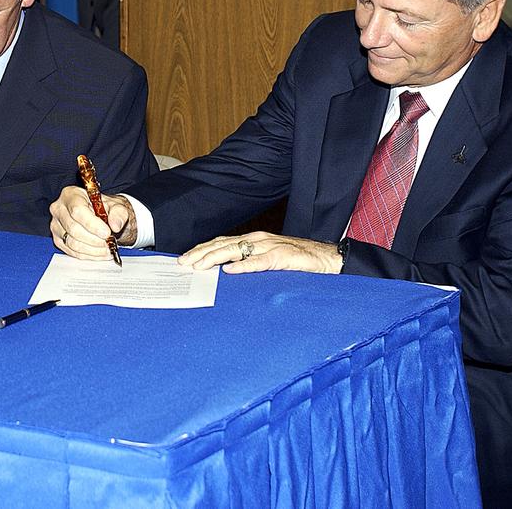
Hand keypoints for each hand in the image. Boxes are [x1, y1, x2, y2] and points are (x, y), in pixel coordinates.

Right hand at [49, 185, 132, 259]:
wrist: (101, 216)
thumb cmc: (105, 208)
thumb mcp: (117, 206)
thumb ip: (119, 213)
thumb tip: (115, 225)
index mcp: (71, 194)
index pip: (77, 210)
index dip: (92, 224)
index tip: (107, 233)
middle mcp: (59, 209)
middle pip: (73, 229)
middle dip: (94, 239)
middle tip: (109, 242)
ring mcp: (56, 225)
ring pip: (72, 243)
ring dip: (93, 249)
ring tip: (107, 248)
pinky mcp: (58, 239)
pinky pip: (72, 252)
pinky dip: (88, 255)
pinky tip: (100, 253)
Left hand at [178, 232, 342, 274]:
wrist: (327, 258)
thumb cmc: (298, 260)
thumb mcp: (268, 260)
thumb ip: (249, 262)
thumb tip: (225, 272)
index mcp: (253, 240)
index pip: (221, 243)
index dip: (202, 250)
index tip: (185, 259)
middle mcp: (258, 240)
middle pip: (223, 245)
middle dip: (201, 253)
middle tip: (183, 263)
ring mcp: (270, 247)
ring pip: (237, 250)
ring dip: (215, 257)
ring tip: (199, 265)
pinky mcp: (283, 257)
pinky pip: (260, 261)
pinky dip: (245, 265)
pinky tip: (231, 270)